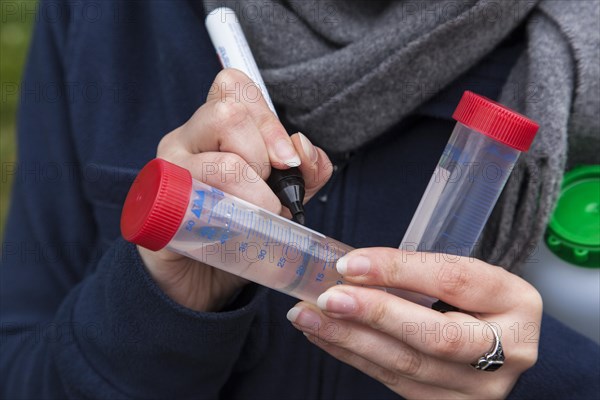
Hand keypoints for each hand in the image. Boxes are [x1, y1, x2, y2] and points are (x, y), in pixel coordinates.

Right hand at [138, 68, 332, 311]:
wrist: (201, 277)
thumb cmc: (238, 227)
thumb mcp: (281, 194)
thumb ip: (303, 171)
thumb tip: (304, 149)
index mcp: (211, 129)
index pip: (234, 85)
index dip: (268, 118)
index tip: (287, 160)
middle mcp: (183, 142)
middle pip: (228, 114)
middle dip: (264, 157)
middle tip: (268, 192)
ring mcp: (165, 174)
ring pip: (220, 162)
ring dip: (254, 194)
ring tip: (257, 216)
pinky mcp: (156, 212)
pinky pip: (195, 204)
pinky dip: (228, 220)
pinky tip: (231, 231)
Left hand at [287, 248, 541, 398]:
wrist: (494, 345)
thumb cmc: (471, 302)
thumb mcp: (461, 278)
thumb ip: (417, 274)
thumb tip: (351, 270)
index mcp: (514, 300)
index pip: (454, 280)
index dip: (398, 270)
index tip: (350, 263)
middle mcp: (507, 351)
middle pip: (434, 335)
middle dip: (373, 314)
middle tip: (327, 298)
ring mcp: (480, 388)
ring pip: (407, 365)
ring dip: (349, 339)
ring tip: (308, 317)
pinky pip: (393, 382)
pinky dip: (353, 356)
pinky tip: (325, 336)